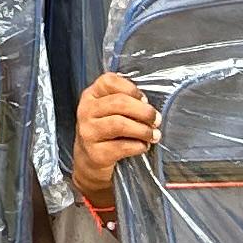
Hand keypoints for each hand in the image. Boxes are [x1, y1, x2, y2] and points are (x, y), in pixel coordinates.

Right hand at [70, 72, 155, 214]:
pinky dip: (138, 146)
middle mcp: (86, 111)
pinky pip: (122, 147)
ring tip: (154, 135)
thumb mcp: (109, 111)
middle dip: (143, 111)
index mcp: (91, 95)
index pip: (109, 81)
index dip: (131, 88)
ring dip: (143, 130)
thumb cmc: (106, 132)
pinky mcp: (95, 153)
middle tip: (156, 120)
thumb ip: (124, 102)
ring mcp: (88, 132)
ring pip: (120, 124)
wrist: (90, 161)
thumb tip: (147, 105)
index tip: (144, 99)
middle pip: (118, 103)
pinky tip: (143, 146)